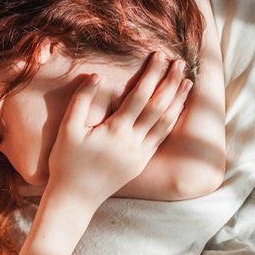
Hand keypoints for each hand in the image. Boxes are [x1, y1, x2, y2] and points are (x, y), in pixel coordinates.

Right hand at [45, 52, 193, 209]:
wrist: (76, 198)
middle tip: (180, 63)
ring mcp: (140, 154)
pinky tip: (177, 109)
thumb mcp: (68, 129)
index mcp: (116, 131)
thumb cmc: (67, 162)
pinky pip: (162, 137)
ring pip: (165, 123)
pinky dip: (172, 120)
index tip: (159, 56)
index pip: (140, 96)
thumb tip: (94, 76)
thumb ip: (81, 100)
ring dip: (178, 101)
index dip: (151, 75)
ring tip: (187, 82)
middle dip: (170, 83)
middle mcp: (133, 142)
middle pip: (158, 107)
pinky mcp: (141, 162)